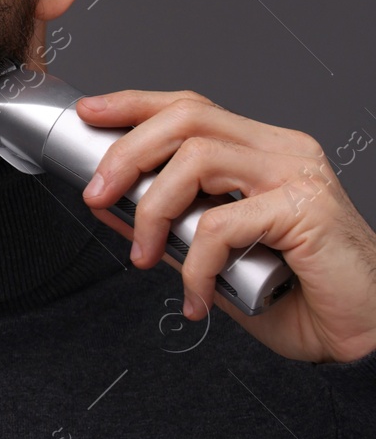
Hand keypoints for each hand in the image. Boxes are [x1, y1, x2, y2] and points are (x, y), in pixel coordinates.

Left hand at [75, 89, 375, 363]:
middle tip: (96, 195)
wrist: (364, 333)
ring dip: (152, 209)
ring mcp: (298, 175)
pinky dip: (194, 264)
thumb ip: (172, 225)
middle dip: (127, 153)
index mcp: (263, 151)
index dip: (135, 105)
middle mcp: (282, 151)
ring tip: (143, 255)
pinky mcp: (306, 210)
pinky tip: (195, 297)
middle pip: (187, 118)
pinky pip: (222, 224)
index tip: (90, 113)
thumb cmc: (298, 294)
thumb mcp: (216, 254)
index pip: (192, 107)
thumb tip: (112, 205)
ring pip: (197, 159)